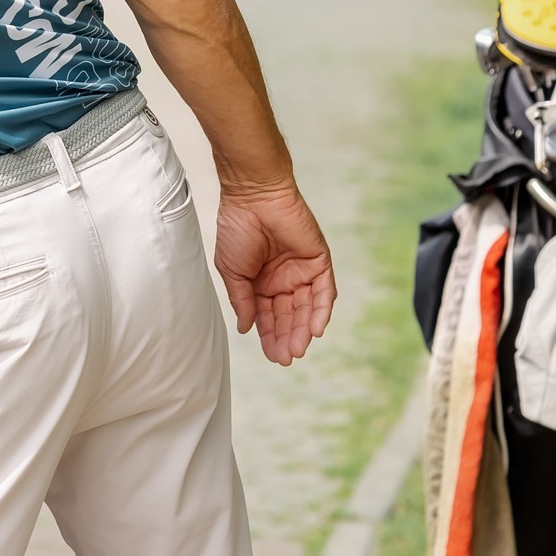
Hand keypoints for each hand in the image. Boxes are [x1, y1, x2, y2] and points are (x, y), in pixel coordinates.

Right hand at [214, 182, 335, 365]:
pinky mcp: (319, 262)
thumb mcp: (232, 271)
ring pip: (307, 308)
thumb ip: (242, 300)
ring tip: (297, 349)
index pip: (268, 316)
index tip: (271, 356)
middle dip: (287, 338)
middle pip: (289, 316)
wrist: (253, 197)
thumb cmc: (236, 229)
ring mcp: (302, 272)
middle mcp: (284, 280)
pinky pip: (324, 291)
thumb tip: (245, 329)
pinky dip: (321, 311)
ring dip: (303, 330)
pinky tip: (314, 329)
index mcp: (261, 283)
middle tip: (285, 358)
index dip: (270, 336)